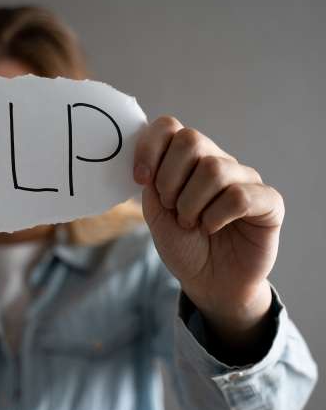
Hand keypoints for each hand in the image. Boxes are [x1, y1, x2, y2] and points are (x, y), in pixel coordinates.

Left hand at [133, 116, 283, 348]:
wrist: (208, 282)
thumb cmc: (184, 244)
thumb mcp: (156, 213)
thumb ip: (151, 183)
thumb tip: (150, 160)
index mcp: (187, 160)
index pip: (169, 126)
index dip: (150, 148)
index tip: (141, 178)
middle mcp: (217, 162)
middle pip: (190, 140)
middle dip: (169, 178)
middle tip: (170, 207)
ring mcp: (245, 179)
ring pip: (213, 169)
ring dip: (190, 203)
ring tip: (190, 222)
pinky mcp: (268, 202)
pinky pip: (239, 196)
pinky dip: (216, 216)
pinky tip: (212, 228)